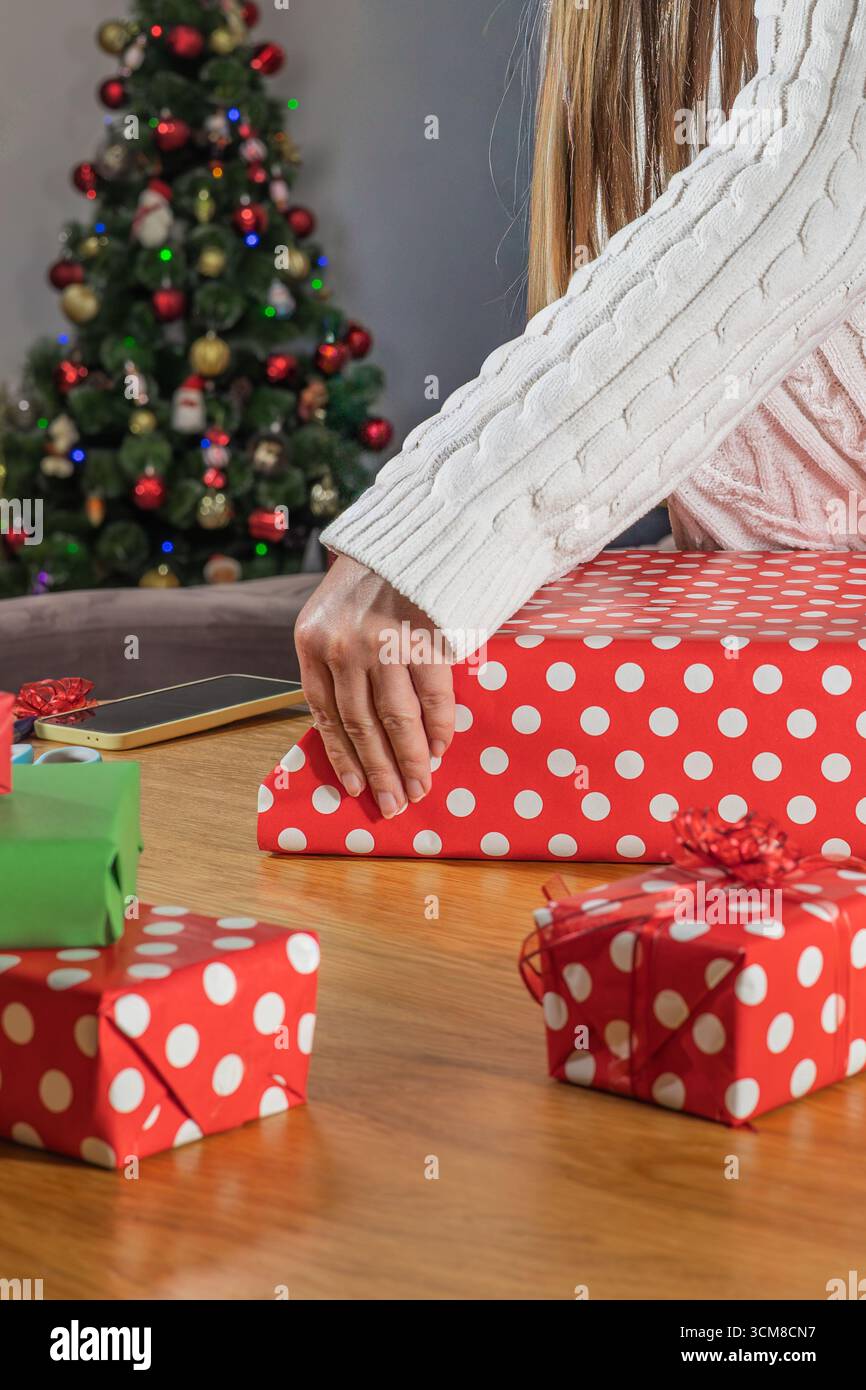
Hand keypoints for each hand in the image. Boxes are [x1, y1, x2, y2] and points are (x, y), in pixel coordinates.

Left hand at [294, 556, 454, 816]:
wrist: (409, 530)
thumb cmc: (371, 580)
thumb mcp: (333, 615)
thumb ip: (336, 663)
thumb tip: (355, 731)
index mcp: (310, 641)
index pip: (323, 713)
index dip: (342, 757)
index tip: (357, 789)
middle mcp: (341, 645)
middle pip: (360, 724)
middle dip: (380, 770)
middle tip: (394, 804)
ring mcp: (382, 641)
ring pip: (395, 718)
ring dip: (411, 759)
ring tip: (420, 787)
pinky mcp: (422, 635)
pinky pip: (432, 695)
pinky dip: (438, 726)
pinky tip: (442, 748)